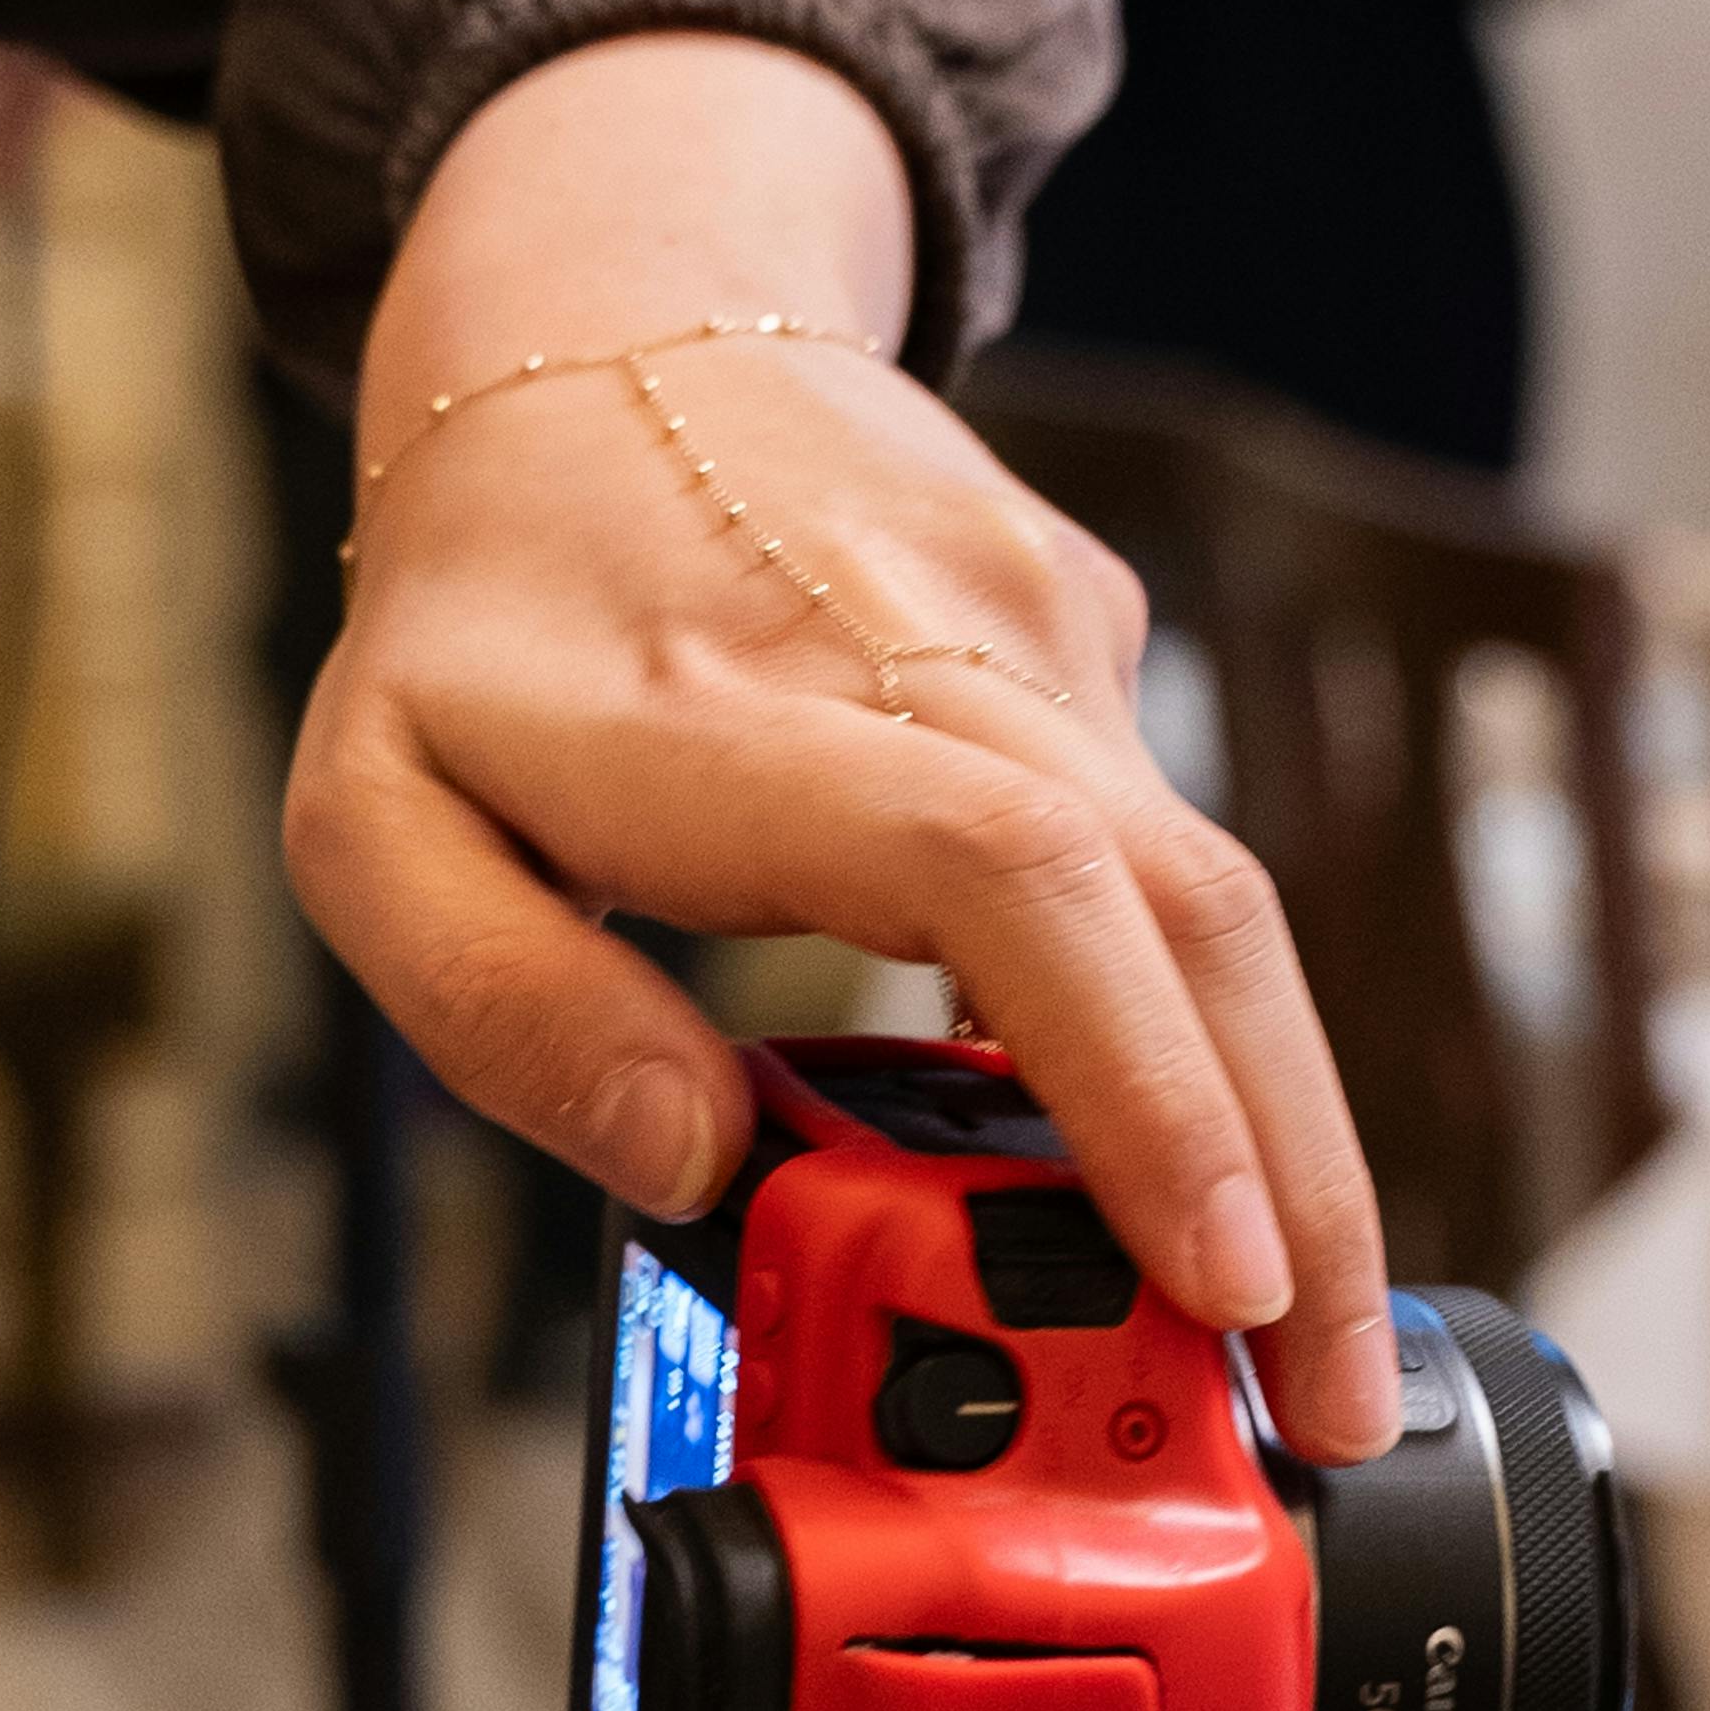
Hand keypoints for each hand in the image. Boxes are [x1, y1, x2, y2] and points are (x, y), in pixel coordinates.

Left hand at [285, 28, 1401, 1462]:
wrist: (610, 307)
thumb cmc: (488, 601)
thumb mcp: (378, 815)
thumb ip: (504, 1005)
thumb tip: (687, 1163)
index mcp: (750, 716)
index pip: (1011, 880)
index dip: (1137, 1083)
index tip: (1215, 1271)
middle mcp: (940, 656)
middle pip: (1194, 916)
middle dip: (1296, 1180)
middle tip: (1332, 1404)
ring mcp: (1042, 643)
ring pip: (1221, 903)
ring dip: (1284, 1135)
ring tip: (1302, 1342)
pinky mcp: (1087, 652)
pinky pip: (1170, 866)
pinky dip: (1211, 1035)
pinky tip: (1202, 1181)